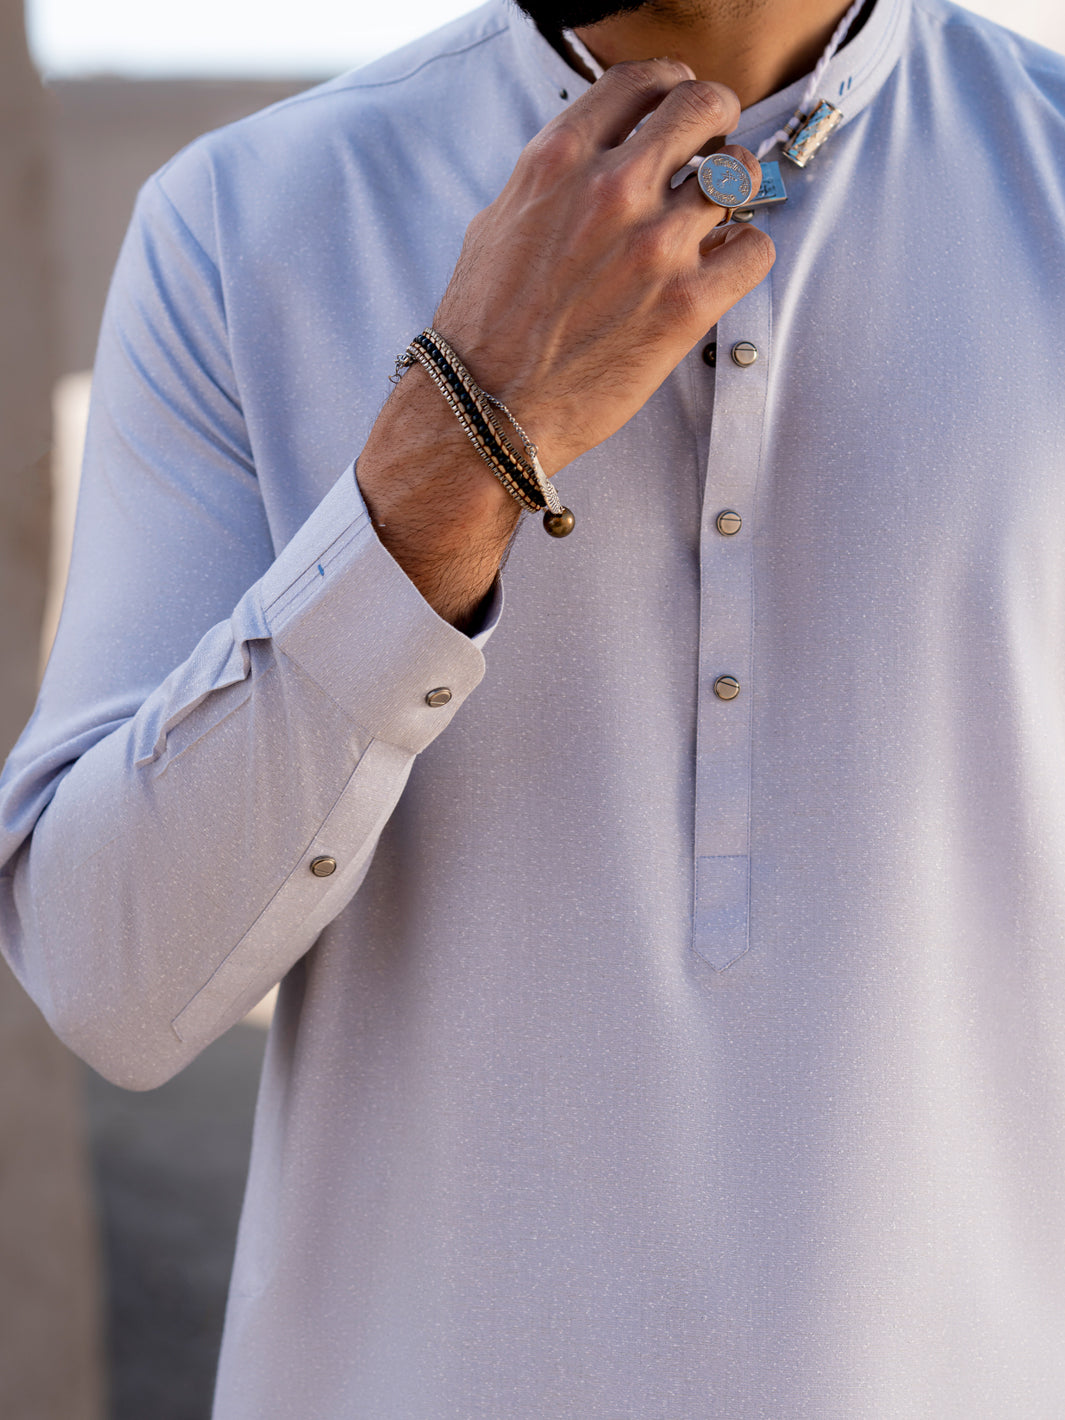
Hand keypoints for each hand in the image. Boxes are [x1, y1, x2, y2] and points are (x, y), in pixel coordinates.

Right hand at [359, 60, 773, 627]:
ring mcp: (656, 245)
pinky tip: (719, 267)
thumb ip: (555, 181)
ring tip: (713, 218)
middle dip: (715, 120)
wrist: (487, 408)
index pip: (640, 80)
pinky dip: (744, 253)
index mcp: (559, 160)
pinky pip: (754, 249)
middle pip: (701, 106)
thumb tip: (595, 163)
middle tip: (712, 146)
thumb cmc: (485, 328)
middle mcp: (612, 189)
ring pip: (739, 174)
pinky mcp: (687, 303)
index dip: (669, 86)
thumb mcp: (499, 223)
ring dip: (733, 190)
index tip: (675, 106)